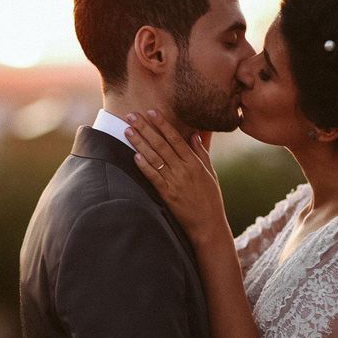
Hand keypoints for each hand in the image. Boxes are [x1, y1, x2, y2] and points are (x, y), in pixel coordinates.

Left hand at [124, 110, 227, 242]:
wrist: (208, 225)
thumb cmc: (210, 199)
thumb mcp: (210, 173)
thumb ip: (201, 153)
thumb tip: (195, 135)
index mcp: (194, 163)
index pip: (176, 139)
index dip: (163, 124)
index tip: (152, 112)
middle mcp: (184, 170)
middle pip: (161, 144)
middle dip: (146, 128)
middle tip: (132, 116)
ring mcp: (175, 182)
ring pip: (154, 158)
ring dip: (140, 143)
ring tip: (128, 130)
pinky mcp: (167, 195)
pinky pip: (154, 177)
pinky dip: (144, 166)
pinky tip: (134, 155)